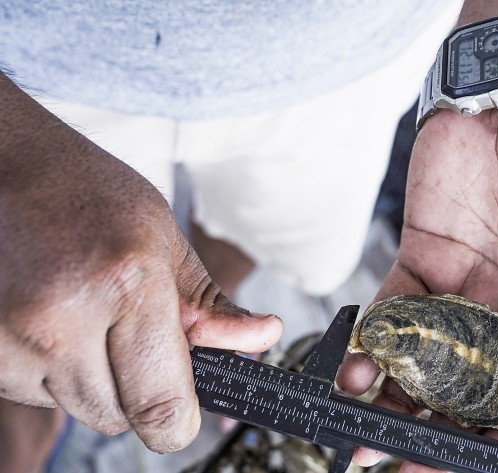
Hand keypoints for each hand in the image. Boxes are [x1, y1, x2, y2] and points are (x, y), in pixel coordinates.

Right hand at [0, 80, 282, 451]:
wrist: (2, 166)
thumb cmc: (87, 195)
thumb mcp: (165, 240)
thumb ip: (211, 306)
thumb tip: (261, 339)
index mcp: (126, 285)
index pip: (161, 406)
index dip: (177, 422)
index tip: (181, 415)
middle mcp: (61, 320)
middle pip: (118, 417)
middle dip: (134, 390)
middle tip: (126, 333)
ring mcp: (9, 340)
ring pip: (74, 407)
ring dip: (89, 379)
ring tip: (83, 314)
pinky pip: (32, 393)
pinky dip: (48, 370)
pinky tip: (49, 319)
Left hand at [337, 82, 497, 469]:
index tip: (485, 462)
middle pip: (474, 390)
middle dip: (444, 432)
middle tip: (406, 463)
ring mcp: (461, 288)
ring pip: (426, 362)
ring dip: (398, 400)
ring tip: (365, 435)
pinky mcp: (421, 259)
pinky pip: (394, 311)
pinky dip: (373, 342)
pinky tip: (356, 367)